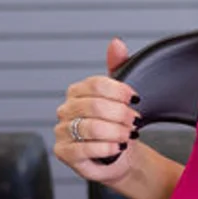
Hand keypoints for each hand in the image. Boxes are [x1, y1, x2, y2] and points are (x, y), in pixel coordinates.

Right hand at [54, 38, 140, 182]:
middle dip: (121, 115)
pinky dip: (108, 148)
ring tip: (127, 135)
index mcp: (77, 91)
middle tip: (134, 121)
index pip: (96, 84)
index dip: (119, 91)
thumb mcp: (120, 96)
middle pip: (95, 106)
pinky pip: (86, 148)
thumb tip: (116, 43)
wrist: (118, 155)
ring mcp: (61, 131)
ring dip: (117, 132)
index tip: (136, 98)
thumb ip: (118, 67)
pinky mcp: (63, 152)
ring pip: (92, 127)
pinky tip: (117, 148)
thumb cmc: (117, 125)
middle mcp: (65, 109)